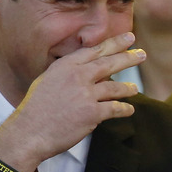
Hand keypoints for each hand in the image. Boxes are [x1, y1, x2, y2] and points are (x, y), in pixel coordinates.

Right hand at [0, 32, 145, 171]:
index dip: (114, 44)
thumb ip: (67, 73)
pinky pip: (114, 109)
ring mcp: (85, 94)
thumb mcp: (47, 81)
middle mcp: (77, 76)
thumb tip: (87, 70)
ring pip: (115, 88)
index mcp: (65, 66)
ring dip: (128, 88)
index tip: (128, 38)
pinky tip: (129, 110)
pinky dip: (124, 109)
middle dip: (128, 57)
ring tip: (135, 88)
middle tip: (142, 54)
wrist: (29, 132)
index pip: (95, 51)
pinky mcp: (92, 113)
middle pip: (109, 63)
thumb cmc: (36, 109)